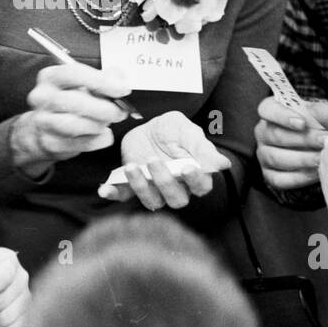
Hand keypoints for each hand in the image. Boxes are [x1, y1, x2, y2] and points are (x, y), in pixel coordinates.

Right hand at [11, 62, 129, 174]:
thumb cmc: (67, 103)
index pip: (73, 73)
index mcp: (50, 77)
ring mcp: (43, 122)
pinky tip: (103, 135)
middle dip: (104, 108)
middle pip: (74, 101)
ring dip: (99, 124)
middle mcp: (42, 98)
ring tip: (108, 122)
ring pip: (75, 125)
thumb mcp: (82, 84)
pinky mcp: (50, 143)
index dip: (101, 81)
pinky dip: (98, 140)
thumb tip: (120, 78)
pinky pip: (80, 143)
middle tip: (120, 111)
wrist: (40, 131)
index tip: (122, 89)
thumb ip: (103, 78)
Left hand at [98, 110, 229, 209]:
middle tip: (155, 161)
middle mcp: (175, 187)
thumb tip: (223, 164)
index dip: (195, 180)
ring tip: (132, 167)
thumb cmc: (171, 130)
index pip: (201, 186)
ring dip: (141, 186)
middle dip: (165, 182)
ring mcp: (152, 188)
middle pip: (175, 198)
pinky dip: (113, 194)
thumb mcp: (187, 131)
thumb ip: (202, 148)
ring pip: (151, 200)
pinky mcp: (131, 185)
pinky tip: (104, 189)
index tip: (188, 167)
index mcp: (193, 175)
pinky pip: (122, 196)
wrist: (146, 125)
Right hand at [255, 98, 327, 191]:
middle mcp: (263, 132)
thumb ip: (322, 113)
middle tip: (324, 141)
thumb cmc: (319, 128)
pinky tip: (316, 172)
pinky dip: (300, 177)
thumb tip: (314, 113)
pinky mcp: (269, 175)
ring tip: (322, 158)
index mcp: (271, 111)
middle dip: (303, 139)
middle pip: (275, 135)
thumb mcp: (325, 118)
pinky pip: (280, 179)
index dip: (283, 116)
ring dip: (302, 159)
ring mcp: (264, 154)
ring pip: (276, 158)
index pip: (267, 110)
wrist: (321, 149)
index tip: (302, 123)